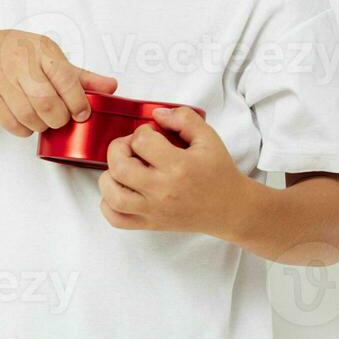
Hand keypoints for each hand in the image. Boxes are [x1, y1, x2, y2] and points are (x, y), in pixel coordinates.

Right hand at [0, 29, 117, 137]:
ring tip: (46, 120)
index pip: (65, 79)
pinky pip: (12, 124)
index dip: (78, 102)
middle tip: (63, 119)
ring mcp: (0, 78)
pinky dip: (25, 130)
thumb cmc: (20, 53)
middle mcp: (19, 62)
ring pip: (29, 117)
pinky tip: (28, 121)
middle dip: (60, 119)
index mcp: (41, 50)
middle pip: (47, 103)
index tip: (82, 113)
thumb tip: (111, 87)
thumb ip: (81, 76)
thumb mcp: (50, 56)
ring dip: (43, 126)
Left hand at [98, 106, 246, 235]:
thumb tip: (156, 114)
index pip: (141, 141)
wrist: (229, 209)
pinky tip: (120, 190)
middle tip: (131, 146)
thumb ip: (183, 118)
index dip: (142, 131)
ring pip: (113, 195)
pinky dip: (108, 204)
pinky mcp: (150, 223)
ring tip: (124, 168)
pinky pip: (116, 219)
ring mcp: (154, 210)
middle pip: (119, 167)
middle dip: (118, 149)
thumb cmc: (218, 172)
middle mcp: (162, 190)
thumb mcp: (208, 137)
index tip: (151, 134)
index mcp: (178, 166)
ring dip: (110, 176)